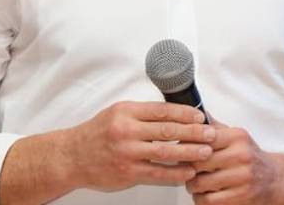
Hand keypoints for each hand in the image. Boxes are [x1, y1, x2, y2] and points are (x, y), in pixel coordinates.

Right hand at [64, 101, 215, 192]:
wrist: (72, 156)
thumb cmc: (97, 134)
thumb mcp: (116, 114)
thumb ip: (141, 114)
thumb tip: (173, 115)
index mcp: (125, 112)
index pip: (162, 110)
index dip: (184, 114)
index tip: (200, 117)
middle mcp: (126, 130)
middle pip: (167, 130)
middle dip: (193, 132)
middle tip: (211, 134)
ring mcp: (127, 152)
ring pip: (165, 151)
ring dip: (189, 152)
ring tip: (206, 152)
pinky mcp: (127, 172)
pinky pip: (157, 172)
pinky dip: (175, 172)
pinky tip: (188, 171)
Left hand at [186, 116, 283, 204]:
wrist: (275, 178)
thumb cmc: (250, 156)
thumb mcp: (236, 136)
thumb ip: (214, 127)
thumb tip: (192, 114)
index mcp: (237, 137)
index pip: (202, 138)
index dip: (187, 146)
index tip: (182, 151)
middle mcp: (241, 155)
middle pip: (197, 162)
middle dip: (186, 168)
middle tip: (184, 169)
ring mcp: (242, 178)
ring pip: (200, 183)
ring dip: (191, 185)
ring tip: (193, 183)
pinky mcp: (242, 197)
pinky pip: (210, 201)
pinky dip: (201, 199)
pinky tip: (203, 195)